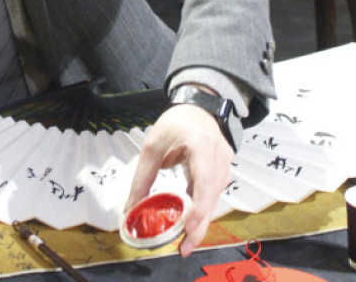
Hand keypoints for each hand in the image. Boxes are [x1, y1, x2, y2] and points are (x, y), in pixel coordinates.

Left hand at [125, 104, 233, 257]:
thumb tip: (130, 209)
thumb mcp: (152, 147)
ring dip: (201, 219)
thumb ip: (142, 178)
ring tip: (185, 240)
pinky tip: (190, 222)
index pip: (204, 180)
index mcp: (200, 145)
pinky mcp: (224, 170)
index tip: (190, 228)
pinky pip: (213, 193)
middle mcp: (218, 155)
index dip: (199, 207)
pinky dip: (202, 208)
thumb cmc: (175, 124)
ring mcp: (225, 163)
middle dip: (200, 224)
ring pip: (214, 198)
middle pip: (212, 196)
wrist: (198, 108)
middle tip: (185, 247)